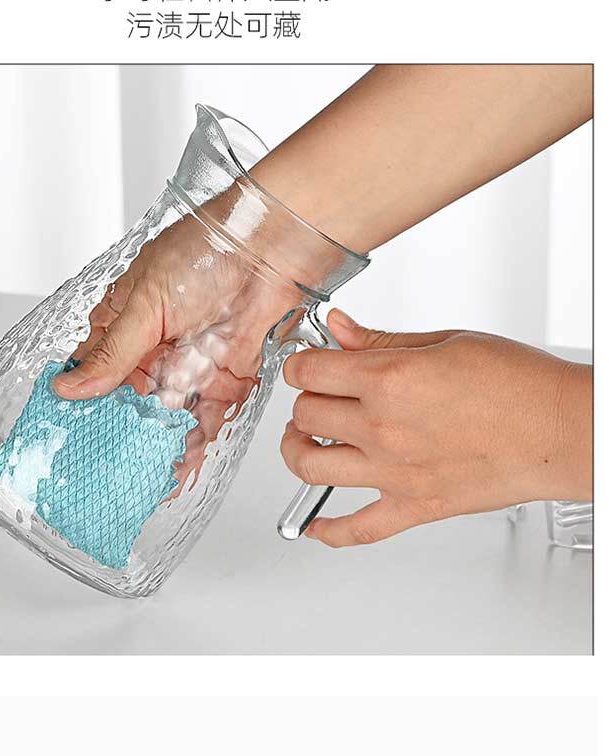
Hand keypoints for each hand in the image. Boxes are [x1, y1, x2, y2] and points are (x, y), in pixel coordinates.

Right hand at [53, 214, 298, 483]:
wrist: (271, 249)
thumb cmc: (204, 254)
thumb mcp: (145, 305)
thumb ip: (112, 353)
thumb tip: (68, 385)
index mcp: (126, 322)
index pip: (97, 371)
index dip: (88, 404)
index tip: (77, 439)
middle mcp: (156, 345)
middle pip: (135, 400)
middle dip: (128, 434)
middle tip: (114, 470)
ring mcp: (190, 361)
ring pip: (170, 413)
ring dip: (162, 444)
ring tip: (148, 479)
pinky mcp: (226, 373)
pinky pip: (208, 413)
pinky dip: (198, 438)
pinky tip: (184, 465)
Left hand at [281, 309, 592, 546]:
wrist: (562, 429)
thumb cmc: (517, 382)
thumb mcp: (444, 342)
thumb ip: (380, 339)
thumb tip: (338, 328)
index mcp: (388, 379)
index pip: (308, 371)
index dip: (299, 362)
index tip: (305, 363)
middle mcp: (382, 427)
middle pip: (304, 414)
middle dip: (305, 399)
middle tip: (319, 394)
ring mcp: (394, 472)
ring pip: (309, 467)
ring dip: (296, 450)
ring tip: (303, 439)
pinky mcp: (413, 507)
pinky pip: (356, 529)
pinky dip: (329, 531)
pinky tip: (315, 526)